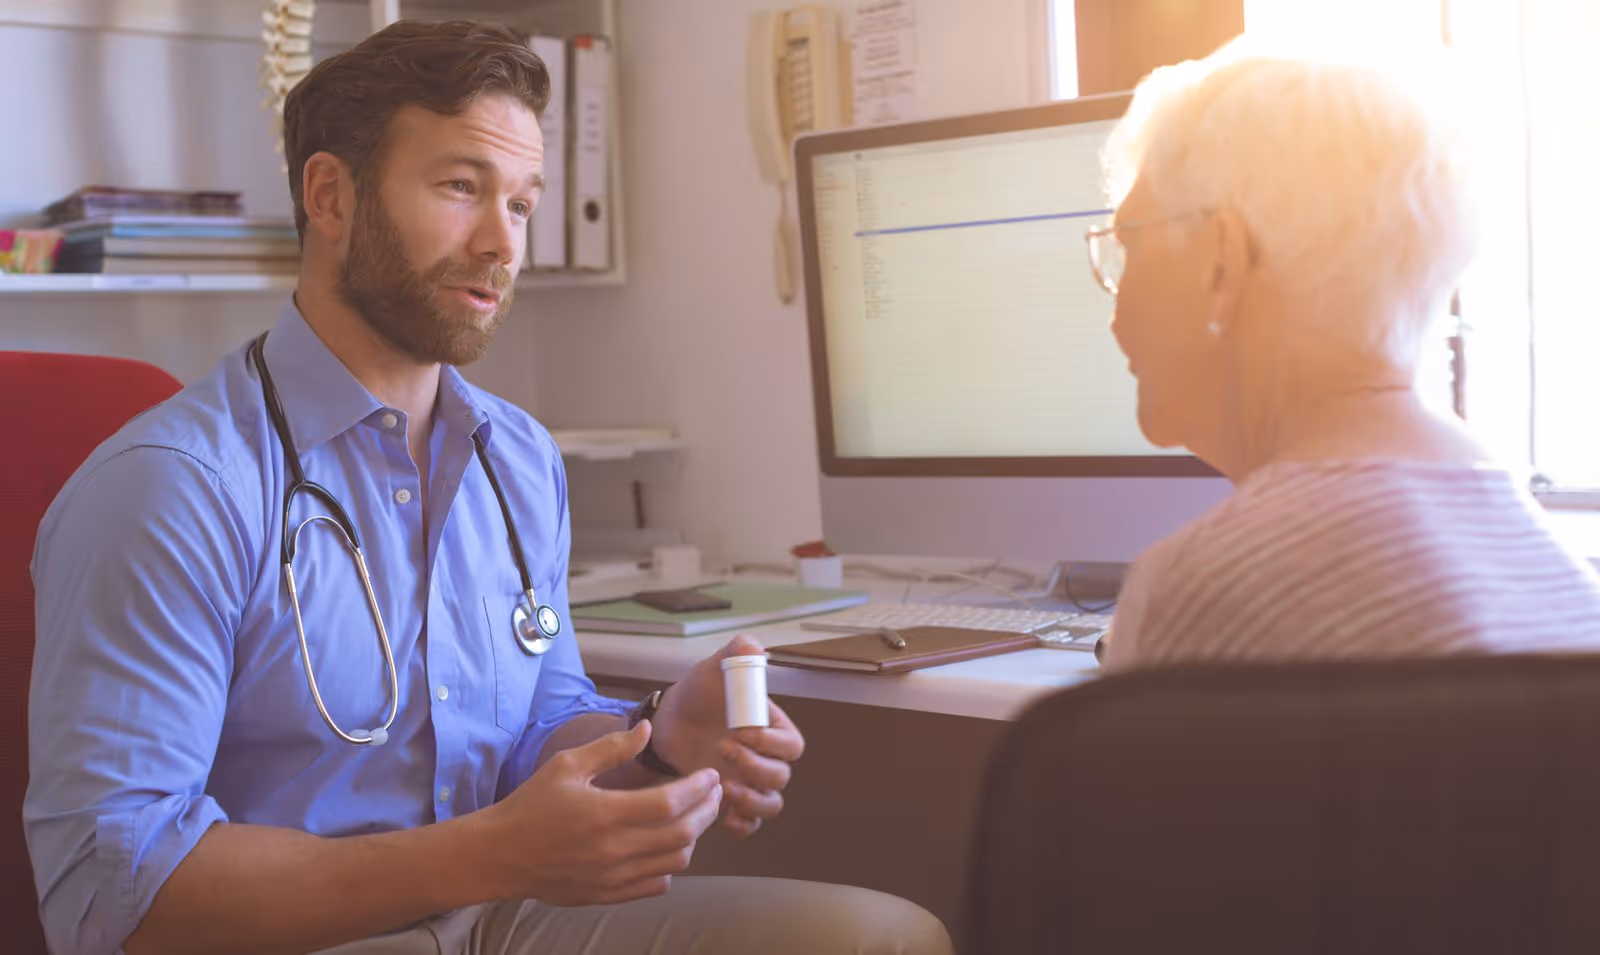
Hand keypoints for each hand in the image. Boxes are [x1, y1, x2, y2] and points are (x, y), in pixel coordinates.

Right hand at [481, 721, 721, 905]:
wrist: (501, 854)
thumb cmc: (532, 805)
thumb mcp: (567, 765)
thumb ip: (611, 748)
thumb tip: (648, 729)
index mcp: (604, 813)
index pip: (670, 802)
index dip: (698, 788)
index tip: (711, 775)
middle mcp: (613, 849)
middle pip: (682, 833)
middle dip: (708, 811)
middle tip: (715, 794)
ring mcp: (612, 877)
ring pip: (675, 861)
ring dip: (694, 837)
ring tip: (695, 816)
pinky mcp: (607, 894)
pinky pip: (656, 884)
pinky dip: (671, 865)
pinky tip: (668, 845)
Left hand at [651, 634, 805, 838]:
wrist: (668, 723)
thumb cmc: (698, 695)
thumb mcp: (714, 670)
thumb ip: (734, 654)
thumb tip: (752, 646)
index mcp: (773, 729)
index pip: (791, 745)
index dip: (772, 743)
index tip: (741, 731)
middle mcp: (767, 759)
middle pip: (781, 777)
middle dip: (754, 767)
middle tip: (722, 748)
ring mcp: (750, 783)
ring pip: (771, 805)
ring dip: (752, 800)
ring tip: (723, 787)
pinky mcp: (731, 803)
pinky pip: (750, 824)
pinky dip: (742, 825)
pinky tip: (723, 814)